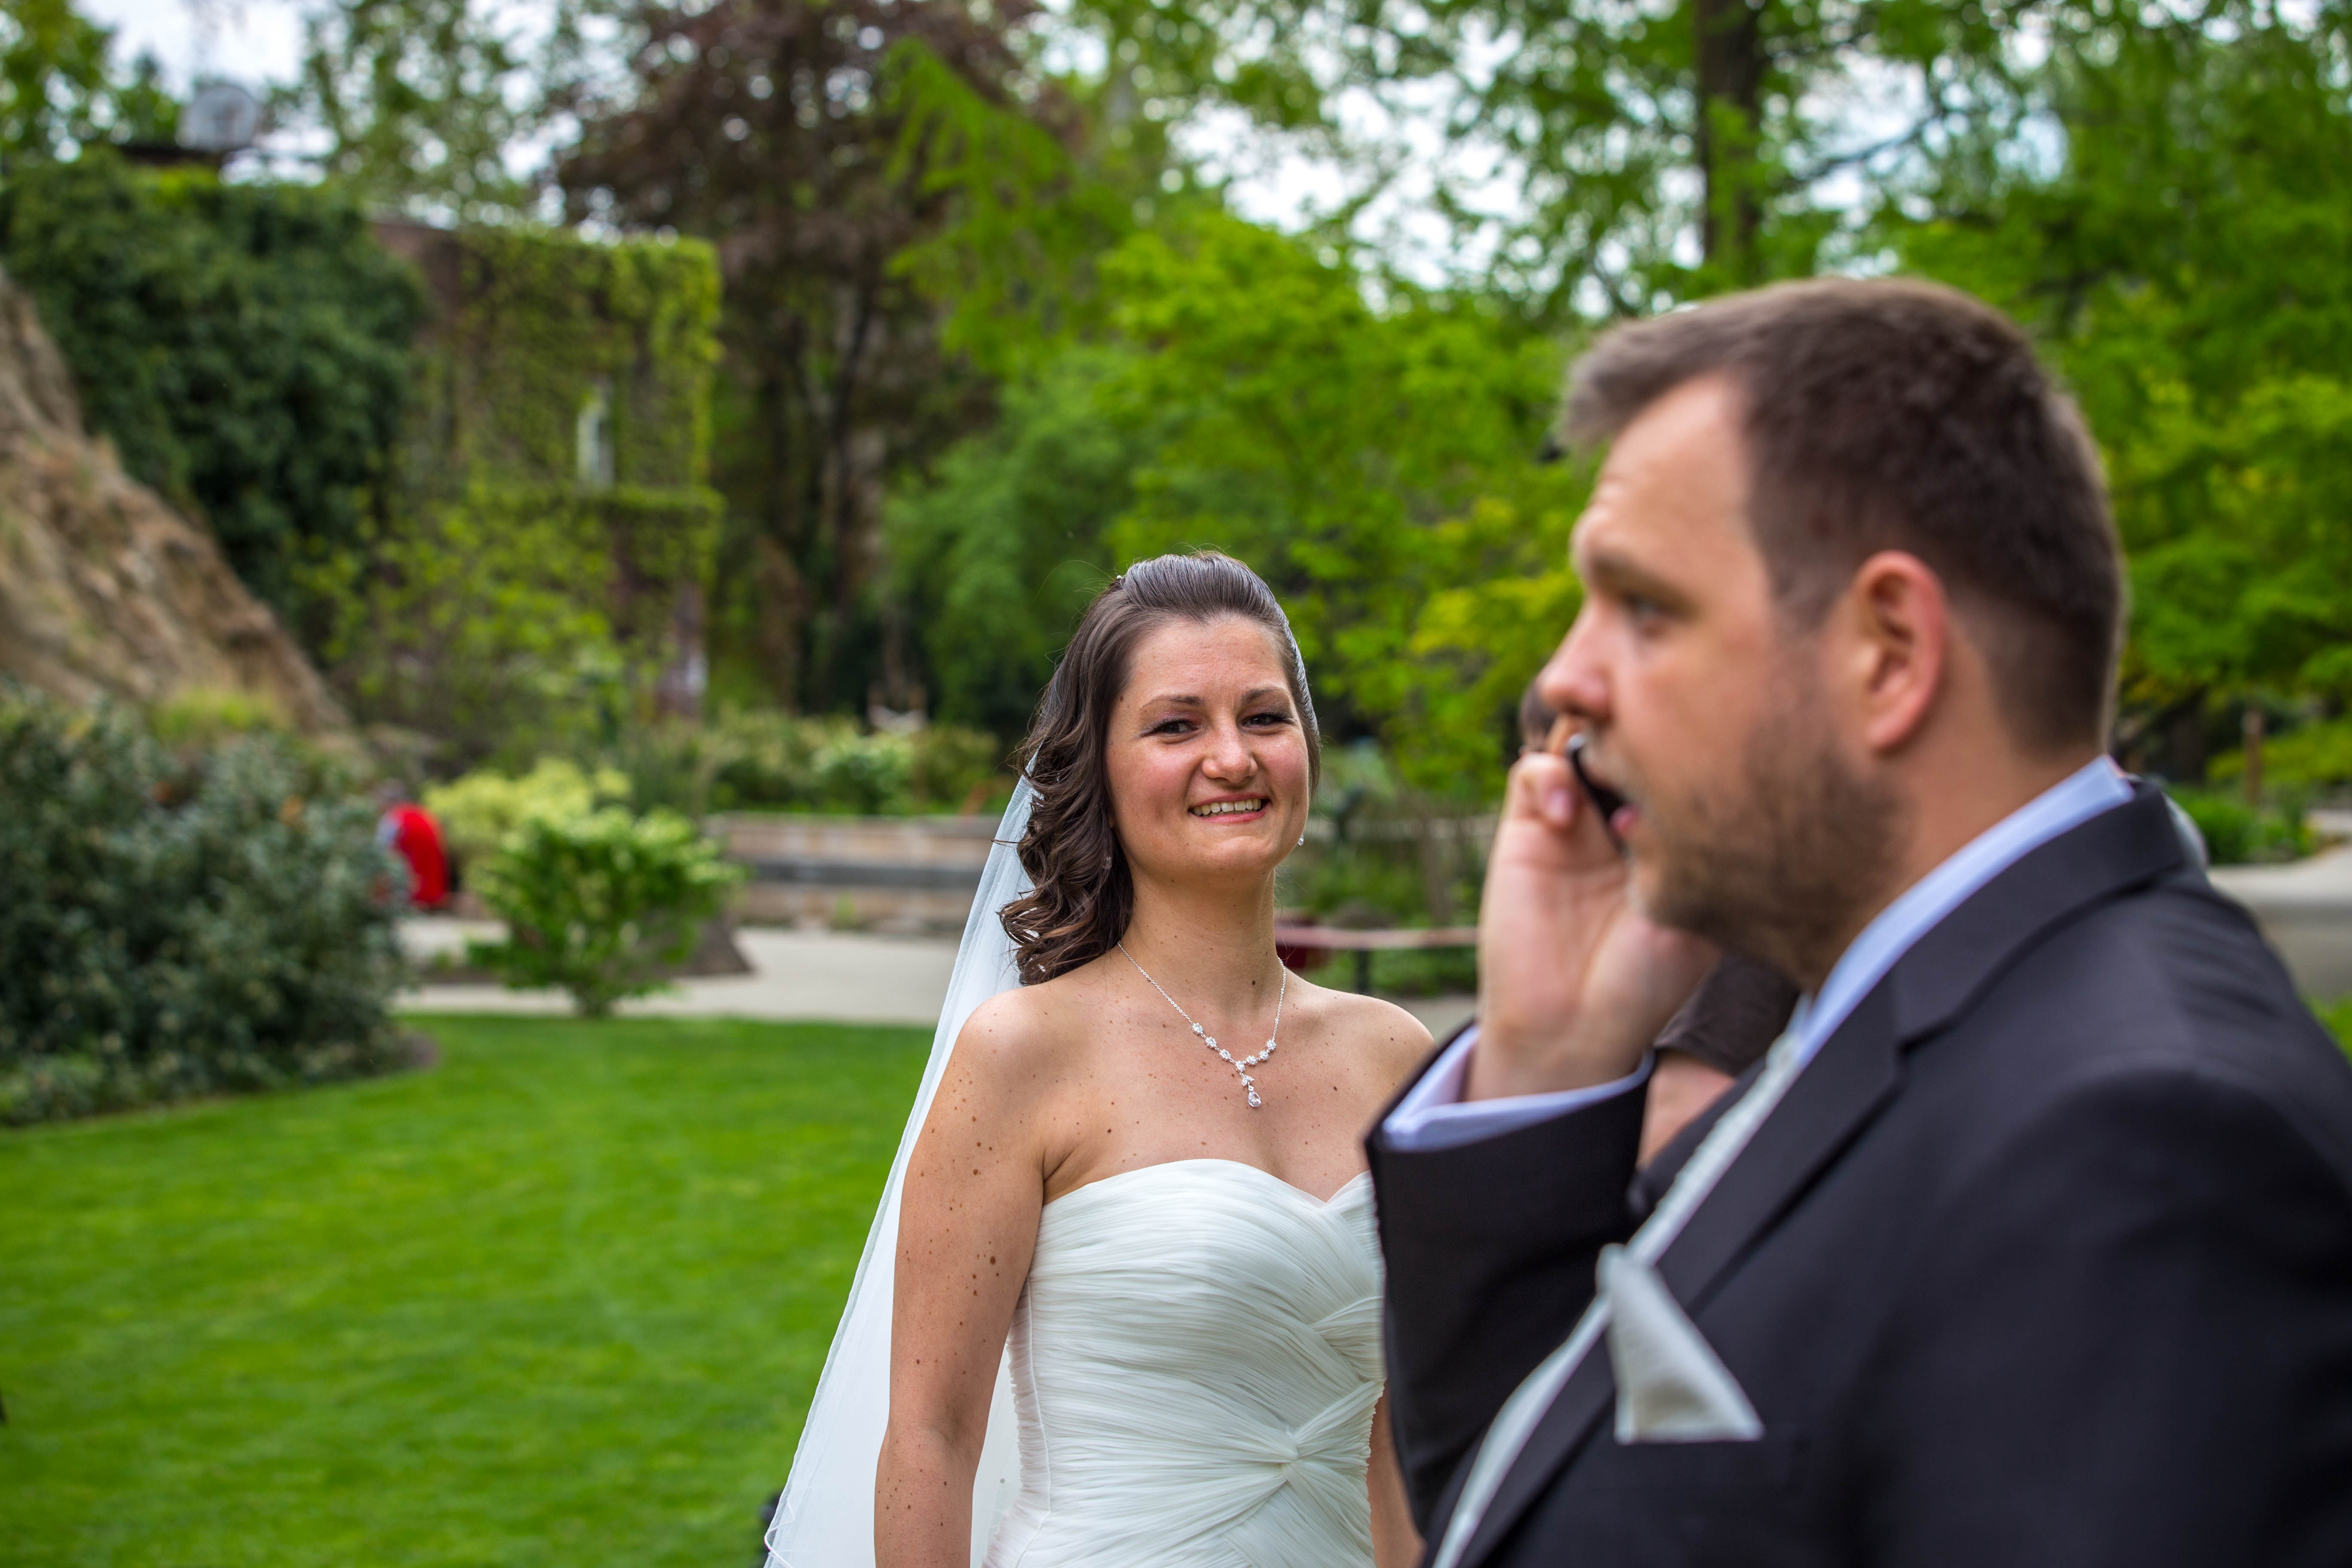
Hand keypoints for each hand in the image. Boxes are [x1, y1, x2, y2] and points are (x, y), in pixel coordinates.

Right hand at [1468, 747, 1716, 1099]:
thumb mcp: (1696, 909)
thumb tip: (1691, 767)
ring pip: (1582, 735)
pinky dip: (1550, 775)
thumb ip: (1695, 838)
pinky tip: (1567, 814)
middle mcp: (1627, 814)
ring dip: (1594, 731)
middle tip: (1651, 720)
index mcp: (1676, 828)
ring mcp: (1577, 820)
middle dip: (1643, 712)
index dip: (1693, 728)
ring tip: (1608, 760)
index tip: (1704, 730)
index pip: (1685, 752)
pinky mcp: (1528, 829)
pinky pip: (1533, 771)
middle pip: (1635, 730)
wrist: (1571, 1029)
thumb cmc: (1645, 983)